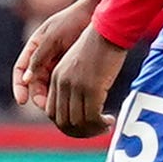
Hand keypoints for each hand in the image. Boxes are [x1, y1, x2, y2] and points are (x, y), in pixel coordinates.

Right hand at [13, 0, 98, 113]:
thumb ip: (39, 57)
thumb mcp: (52, 38)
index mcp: (33, 50)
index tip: (22, 100)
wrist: (94, 14)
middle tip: (46, 107)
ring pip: (50, 86)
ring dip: (52, 98)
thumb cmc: (71, 21)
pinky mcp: (72, 67)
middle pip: (35, 83)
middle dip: (39, 97)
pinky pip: (65, 83)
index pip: (20, 72)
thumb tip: (26, 79)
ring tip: (58, 107)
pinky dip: (66, 93)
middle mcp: (43, 58)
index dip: (19, 87)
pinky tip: (71, 100)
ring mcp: (57, 63)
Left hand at [46, 25, 128, 139]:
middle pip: (62, 120)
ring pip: (77, 122)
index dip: (66, 124)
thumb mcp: (80, 62)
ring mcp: (76, 86)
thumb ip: (75, 79)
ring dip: (91, 130)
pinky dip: (100, 124)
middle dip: (78, 132)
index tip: (84, 124)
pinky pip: (92, 116)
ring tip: (105, 127)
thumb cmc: (100, 43)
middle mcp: (62, 84)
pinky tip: (111, 121)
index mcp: (56, 78)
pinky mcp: (91, 87)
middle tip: (95, 131)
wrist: (109, 29)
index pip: (51, 112)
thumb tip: (86, 96)